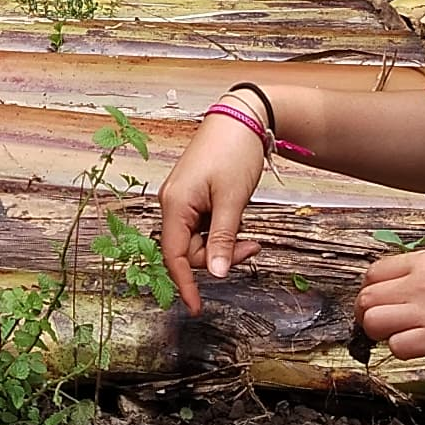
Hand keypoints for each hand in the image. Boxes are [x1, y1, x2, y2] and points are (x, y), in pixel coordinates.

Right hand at [157, 110, 269, 309]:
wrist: (242, 117)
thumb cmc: (235, 152)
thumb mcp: (233, 201)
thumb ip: (224, 239)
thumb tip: (217, 273)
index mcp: (175, 205)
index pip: (174, 256)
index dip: (186, 284)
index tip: (198, 307)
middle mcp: (172, 203)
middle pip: (188, 250)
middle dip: (219, 257)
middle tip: (252, 248)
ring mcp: (181, 199)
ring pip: (197, 239)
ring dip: (223, 243)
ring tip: (249, 232)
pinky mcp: (192, 195)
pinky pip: (202, 225)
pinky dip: (220, 230)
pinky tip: (237, 219)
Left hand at [357, 245, 424, 369]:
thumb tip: (403, 290)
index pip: (374, 272)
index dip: (373, 293)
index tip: (381, 305)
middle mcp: (422, 281)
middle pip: (366, 298)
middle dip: (370, 316)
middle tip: (386, 327)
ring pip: (373, 322)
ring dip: (383, 335)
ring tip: (405, 338)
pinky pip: (395, 347)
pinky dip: (402, 352)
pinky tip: (423, 350)